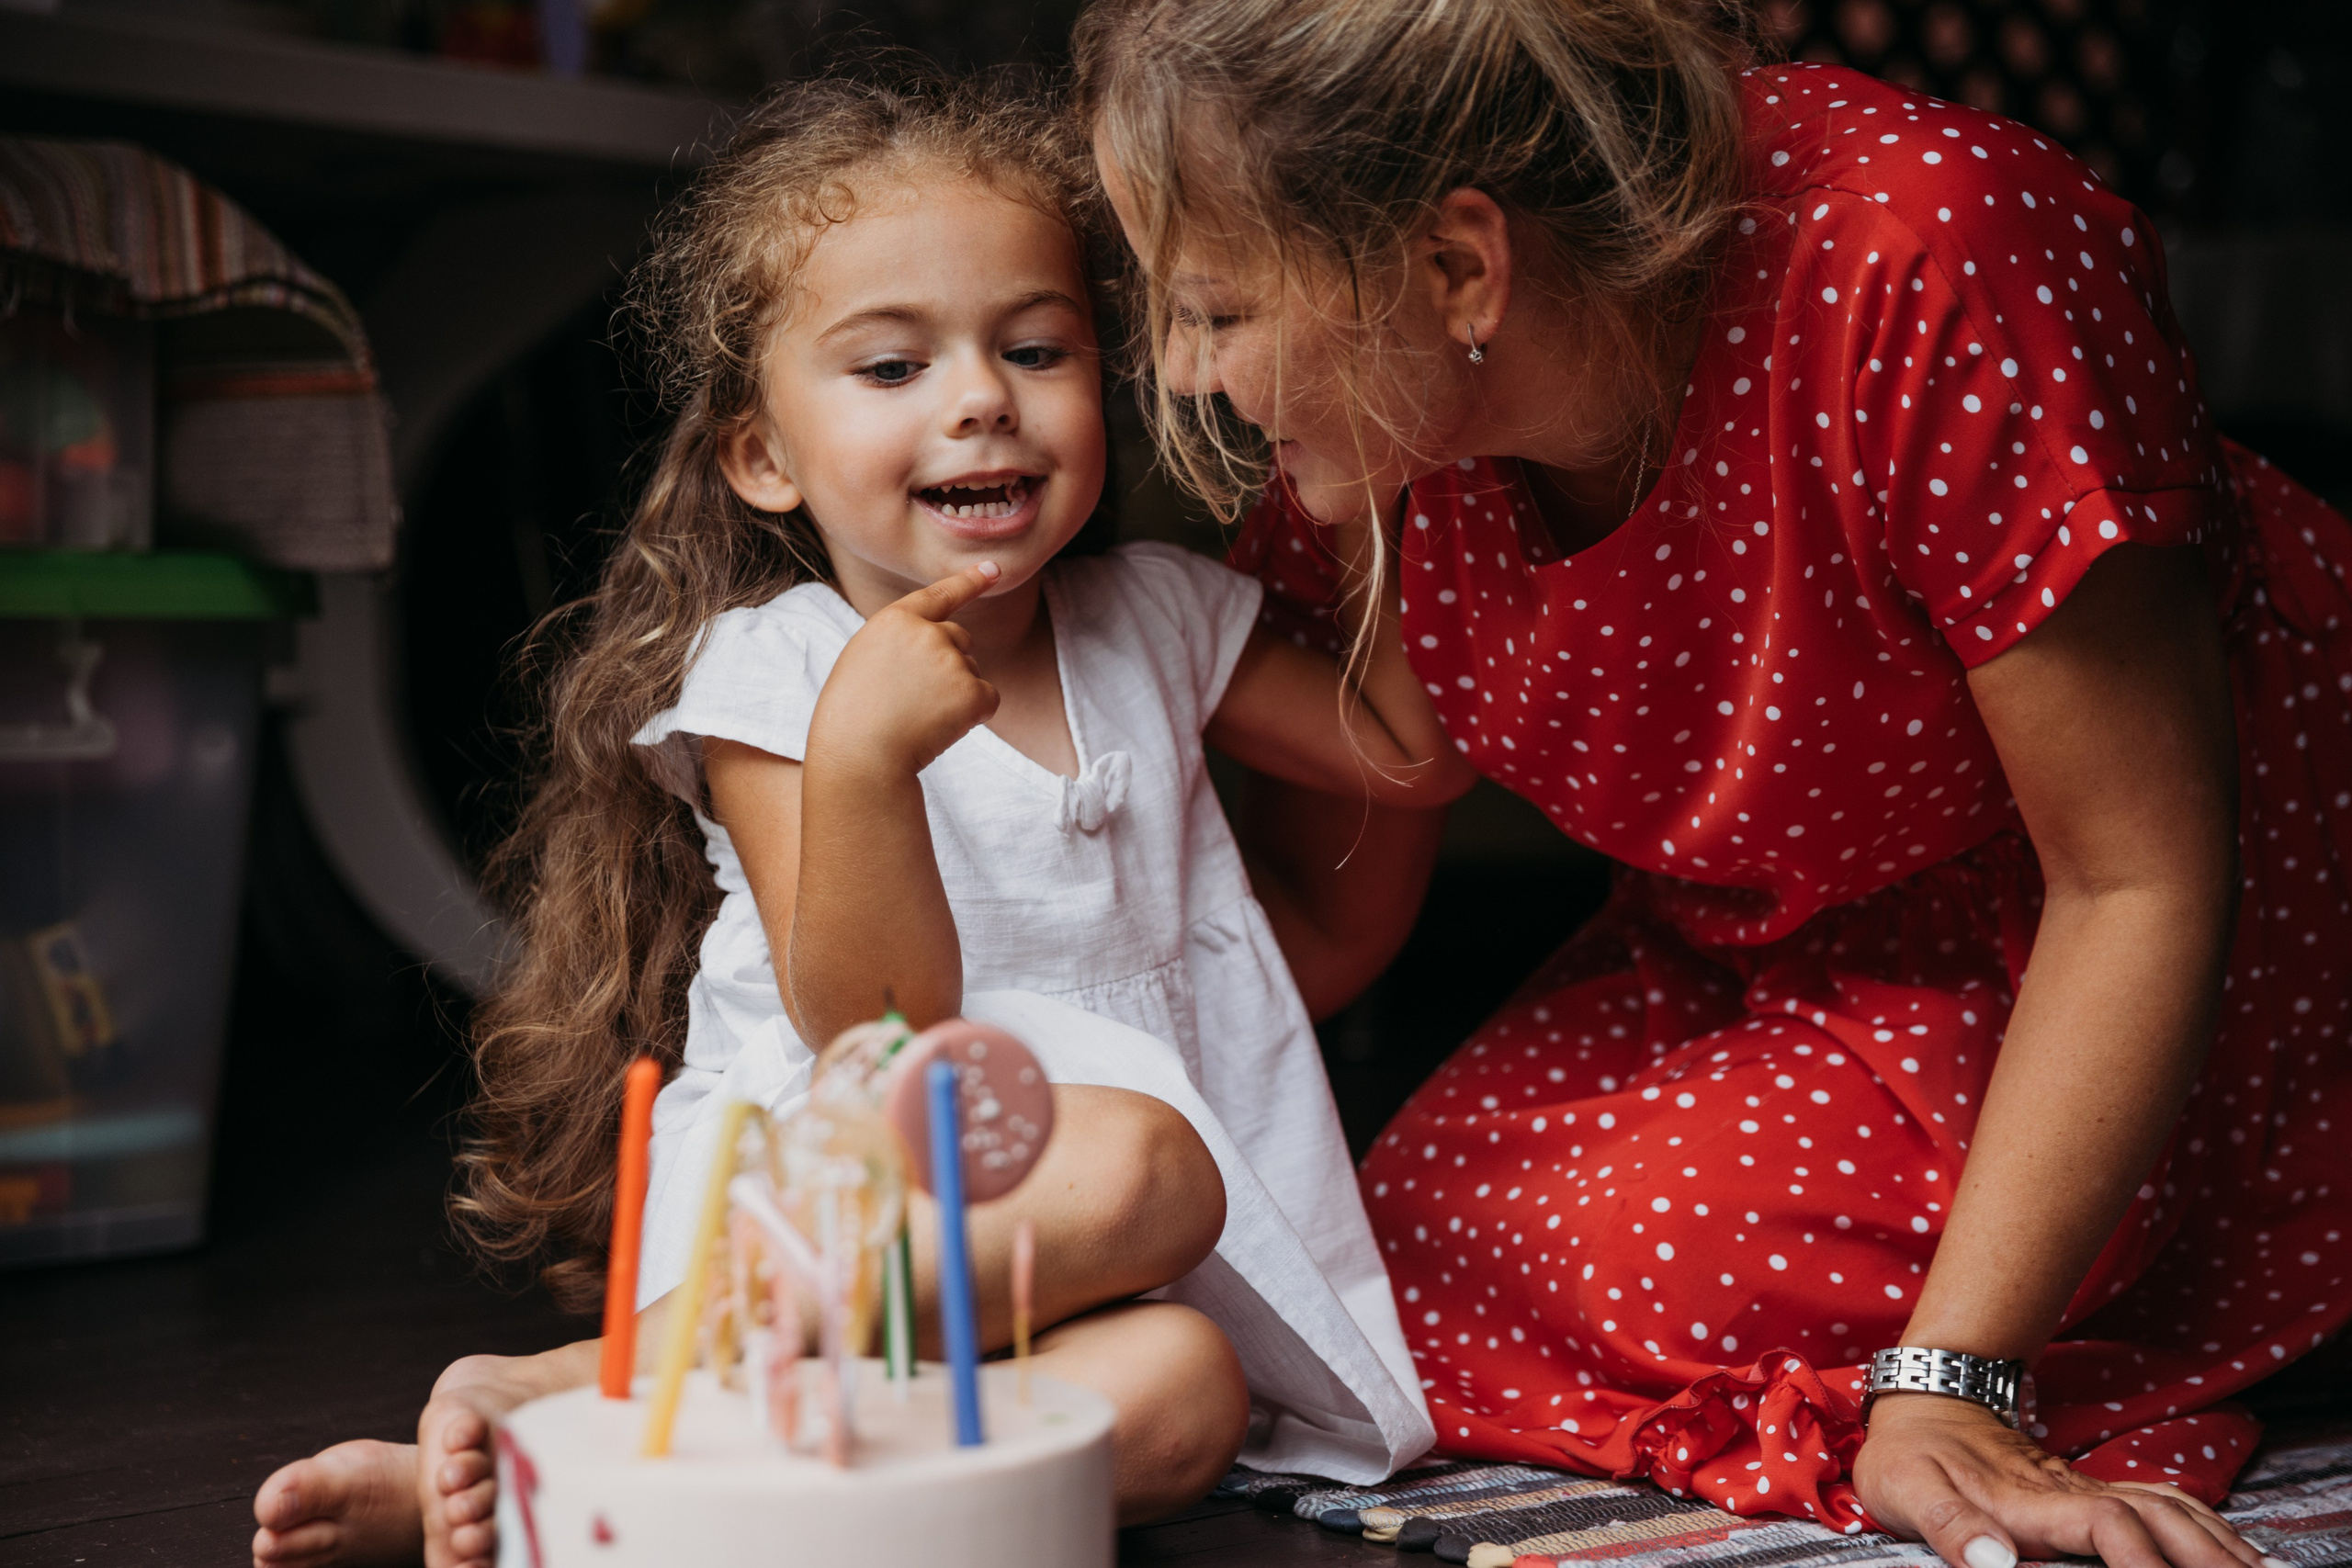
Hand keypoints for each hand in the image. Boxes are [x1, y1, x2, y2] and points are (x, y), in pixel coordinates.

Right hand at [808, 563, 1002, 776]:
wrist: (859, 756)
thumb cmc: (853, 716)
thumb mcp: (865, 659)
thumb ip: (901, 642)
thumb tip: (947, 646)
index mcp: (894, 619)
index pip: (939, 595)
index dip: (969, 581)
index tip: (994, 569)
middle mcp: (927, 632)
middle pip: (959, 638)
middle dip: (948, 662)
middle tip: (913, 698)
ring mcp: (952, 661)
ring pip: (971, 669)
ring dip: (956, 691)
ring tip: (917, 715)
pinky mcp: (971, 692)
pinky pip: (988, 698)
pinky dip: (973, 714)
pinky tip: (941, 727)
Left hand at [1852, 1394, 2278, 1567]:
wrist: (1922, 1403)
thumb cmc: (1910, 1456)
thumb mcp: (1909, 1491)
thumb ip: (1950, 1528)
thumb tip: (1994, 1564)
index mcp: (2031, 1501)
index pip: (2108, 1527)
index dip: (2143, 1561)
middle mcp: (2071, 1492)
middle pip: (2161, 1517)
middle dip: (2209, 1554)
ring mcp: (2086, 1487)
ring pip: (2170, 1508)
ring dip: (2217, 1540)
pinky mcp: (2088, 1490)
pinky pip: (2161, 1503)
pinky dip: (2203, 1524)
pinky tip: (2226, 1545)